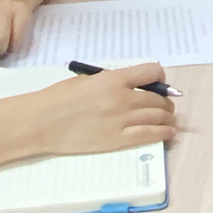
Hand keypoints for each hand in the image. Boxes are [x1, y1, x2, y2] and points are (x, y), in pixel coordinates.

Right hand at [33, 62, 176, 154]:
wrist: (43, 122)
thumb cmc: (59, 97)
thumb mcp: (88, 80)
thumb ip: (111, 81)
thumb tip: (131, 85)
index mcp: (114, 79)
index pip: (152, 71)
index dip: (159, 77)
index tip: (158, 82)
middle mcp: (123, 98)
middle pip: (157, 98)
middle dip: (164, 101)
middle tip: (165, 105)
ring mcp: (122, 120)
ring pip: (158, 116)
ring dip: (167, 117)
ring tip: (170, 119)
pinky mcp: (118, 140)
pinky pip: (149, 135)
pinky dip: (163, 133)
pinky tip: (169, 133)